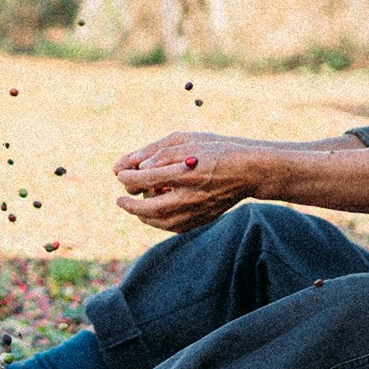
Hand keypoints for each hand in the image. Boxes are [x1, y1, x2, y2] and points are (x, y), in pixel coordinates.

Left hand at [113, 132, 263, 233]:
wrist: (248, 171)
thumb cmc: (217, 150)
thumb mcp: (188, 140)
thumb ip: (160, 151)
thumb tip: (137, 165)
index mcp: (186, 172)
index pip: (147, 178)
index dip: (129, 177)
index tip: (120, 175)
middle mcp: (191, 196)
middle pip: (151, 207)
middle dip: (130, 205)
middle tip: (120, 200)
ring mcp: (198, 211)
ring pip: (161, 222)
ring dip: (142, 216)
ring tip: (133, 207)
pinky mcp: (203, 219)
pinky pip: (174, 227)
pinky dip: (159, 222)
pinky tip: (153, 214)